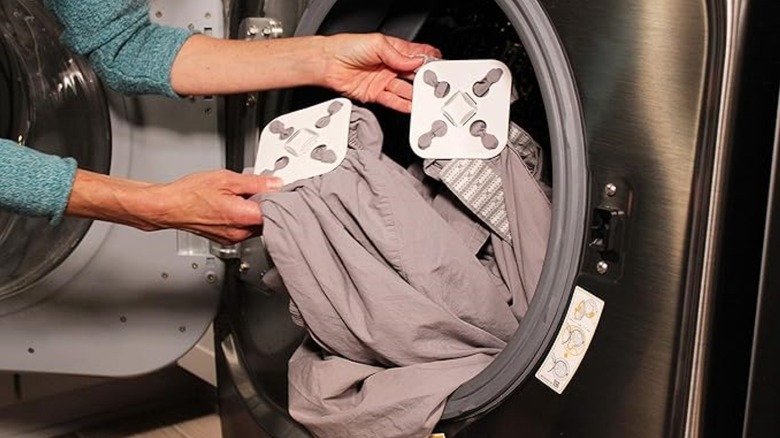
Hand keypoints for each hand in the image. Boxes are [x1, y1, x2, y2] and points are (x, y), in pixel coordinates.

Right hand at [67, 169, 281, 244]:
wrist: (168, 206)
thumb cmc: (189, 194)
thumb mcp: (226, 178)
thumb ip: (255, 183)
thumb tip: (275, 183)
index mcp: (242, 217)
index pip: (276, 212)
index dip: (282, 200)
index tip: (283, 190)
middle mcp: (240, 232)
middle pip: (268, 220)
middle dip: (269, 205)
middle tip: (263, 190)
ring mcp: (233, 238)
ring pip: (257, 225)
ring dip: (256, 212)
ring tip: (245, 196)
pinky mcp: (227, 238)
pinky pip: (245, 229)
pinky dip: (245, 218)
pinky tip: (236, 206)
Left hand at [319, 33, 440, 112]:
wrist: (328, 63)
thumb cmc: (347, 47)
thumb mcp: (377, 44)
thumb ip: (398, 55)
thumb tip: (416, 61)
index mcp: (393, 50)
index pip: (417, 56)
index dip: (428, 61)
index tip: (437, 68)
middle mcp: (390, 66)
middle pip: (413, 75)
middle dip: (424, 80)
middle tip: (433, 86)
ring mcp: (383, 81)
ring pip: (404, 90)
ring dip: (415, 95)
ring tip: (425, 99)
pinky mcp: (376, 94)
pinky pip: (393, 101)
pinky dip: (403, 105)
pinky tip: (411, 106)